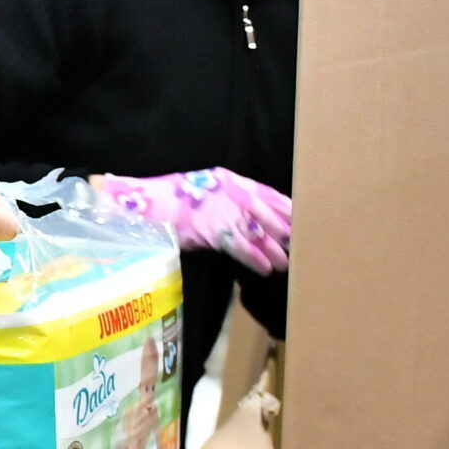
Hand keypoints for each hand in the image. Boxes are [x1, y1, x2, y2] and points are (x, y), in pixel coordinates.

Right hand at [96, 168, 289, 274]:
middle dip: (285, 230)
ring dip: (273, 250)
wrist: (147, 206)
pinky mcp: (213, 230)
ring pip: (257, 232)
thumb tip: (250, 219)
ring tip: (286, 263)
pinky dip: (255, 259)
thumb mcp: (203, 191)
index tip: (301, 219)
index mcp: (228, 180)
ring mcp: (221, 211)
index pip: (266, 193)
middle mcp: (229, 192)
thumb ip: (226, 200)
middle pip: (267, 214)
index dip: (285, 207)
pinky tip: (266, 269)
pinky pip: (240, 246)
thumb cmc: (172, 200)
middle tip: (300, 245)